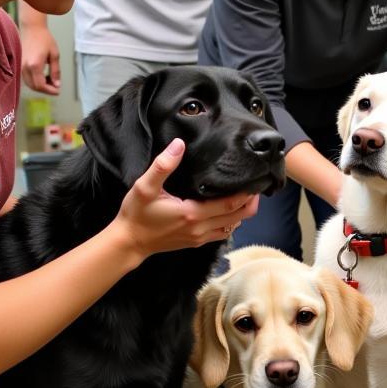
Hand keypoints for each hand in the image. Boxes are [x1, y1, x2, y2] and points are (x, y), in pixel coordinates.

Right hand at [20, 22, 61, 94]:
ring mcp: (21, 66)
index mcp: (34, 65)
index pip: (40, 85)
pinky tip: (44, 76)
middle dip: (46, 90)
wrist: (32, 28)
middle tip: (56, 86)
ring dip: (40, 86)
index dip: (50, 91)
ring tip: (51, 80)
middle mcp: (25, 67)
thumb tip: (57, 84)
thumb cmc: (44, 39)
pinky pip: (27, 78)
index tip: (58, 91)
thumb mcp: (54, 55)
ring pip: (30, 84)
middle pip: (34, 87)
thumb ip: (56, 71)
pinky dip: (35, 81)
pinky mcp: (20, 64)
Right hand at [112, 139, 257, 260]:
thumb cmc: (136, 214)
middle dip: (251, 201)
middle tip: (257, 185)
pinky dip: (231, 222)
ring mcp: (200, 237)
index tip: (255, 180)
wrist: (129, 242)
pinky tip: (231, 210)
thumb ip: (163, 166)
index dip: (247, 193)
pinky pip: (222, 233)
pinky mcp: (197, 242)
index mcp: (192, 213)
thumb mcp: (144, 187)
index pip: (231, 204)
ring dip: (242, 212)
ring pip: (233, 226)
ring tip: (248, 195)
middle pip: (238, 216)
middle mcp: (201, 228)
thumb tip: (179, 145)